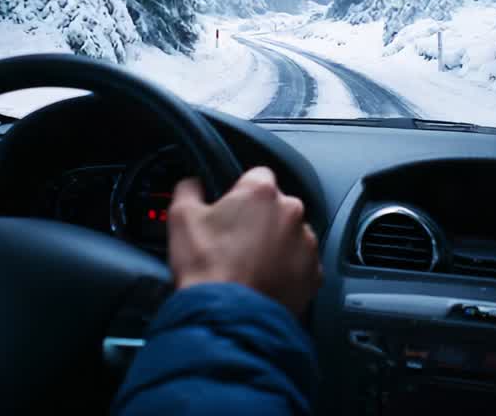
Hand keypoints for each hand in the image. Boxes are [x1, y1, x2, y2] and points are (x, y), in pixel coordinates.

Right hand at [167, 167, 321, 314]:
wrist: (229, 317)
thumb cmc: (207, 269)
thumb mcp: (181, 219)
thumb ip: (189, 189)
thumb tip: (192, 184)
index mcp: (261, 192)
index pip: (256, 177)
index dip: (240, 193)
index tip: (232, 210)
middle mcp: (291, 212)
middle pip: (276, 207)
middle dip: (259, 220)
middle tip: (236, 243)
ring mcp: (306, 244)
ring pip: (290, 235)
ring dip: (275, 245)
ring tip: (250, 266)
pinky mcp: (314, 273)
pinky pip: (301, 264)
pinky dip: (287, 271)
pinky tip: (265, 281)